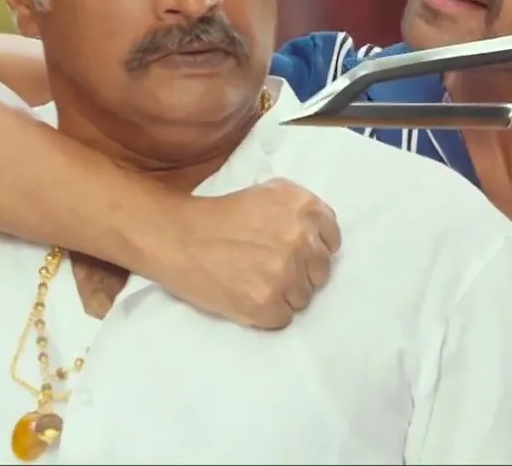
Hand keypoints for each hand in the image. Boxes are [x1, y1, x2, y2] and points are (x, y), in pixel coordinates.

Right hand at [147, 178, 341, 329]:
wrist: (179, 238)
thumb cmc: (221, 215)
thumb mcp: (268, 193)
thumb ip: (300, 211)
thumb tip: (322, 235)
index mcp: (304, 209)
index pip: (332, 240)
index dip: (315, 249)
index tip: (299, 253)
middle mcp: (300, 240)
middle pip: (321, 272)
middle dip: (301, 273)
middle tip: (272, 269)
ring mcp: (285, 274)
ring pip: (304, 298)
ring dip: (284, 294)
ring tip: (255, 281)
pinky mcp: (266, 304)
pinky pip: (284, 318)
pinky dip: (268, 313)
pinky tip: (248, 296)